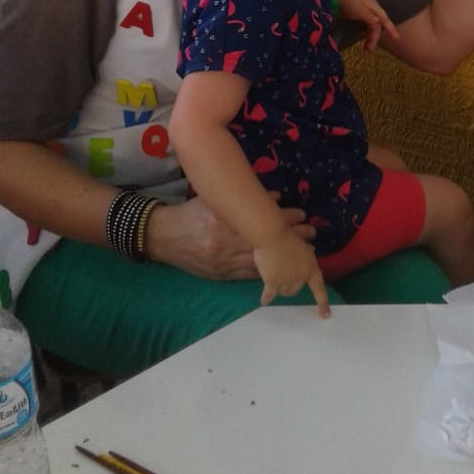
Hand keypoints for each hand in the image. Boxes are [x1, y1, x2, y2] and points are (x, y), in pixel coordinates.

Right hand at [145, 193, 314, 280]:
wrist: (163, 237)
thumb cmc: (189, 213)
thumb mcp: (212, 200)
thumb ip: (239, 198)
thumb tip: (273, 197)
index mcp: (222, 221)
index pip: (259, 220)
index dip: (282, 218)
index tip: (301, 214)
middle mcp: (224, 242)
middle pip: (264, 241)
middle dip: (289, 238)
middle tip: (311, 233)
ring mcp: (222, 262)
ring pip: (260, 260)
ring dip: (283, 256)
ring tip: (304, 252)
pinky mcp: (220, 276)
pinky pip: (247, 275)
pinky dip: (266, 272)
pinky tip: (282, 269)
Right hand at [255, 229, 329, 317]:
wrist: (272, 235)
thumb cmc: (287, 236)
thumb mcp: (302, 245)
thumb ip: (305, 256)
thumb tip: (309, 254)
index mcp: (311, 268)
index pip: (319, 288)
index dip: (323, 302)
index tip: (325, 316)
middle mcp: (301, 277)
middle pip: (295, 290)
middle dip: (289, 283)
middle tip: (282, 270)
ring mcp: (287, 281)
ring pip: (283, 292)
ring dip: (278, 286)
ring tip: (271, 271)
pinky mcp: (273, 283)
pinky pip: (269, 295)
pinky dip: (266, 298)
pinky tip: (264, 302)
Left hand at [337, 0, 400, 51]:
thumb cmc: (349, 1)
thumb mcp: (359, 9)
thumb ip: (369, 17)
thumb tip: (379, 22)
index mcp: (374, 7)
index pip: (384, 20)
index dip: (391, 29)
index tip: (397, 39)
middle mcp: (373, 11)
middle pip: (378, 26)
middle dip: (375, 38)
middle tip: (369, 50)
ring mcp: (367, 14)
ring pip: (373, 28)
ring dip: (371, 38)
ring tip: (366, 49)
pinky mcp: (361, 17)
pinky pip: (368, 28)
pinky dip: (367, 35)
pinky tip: (365, 41)